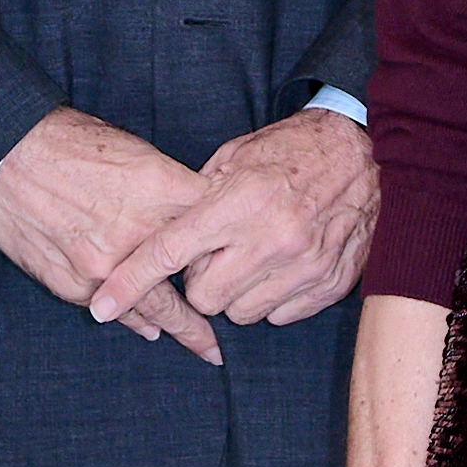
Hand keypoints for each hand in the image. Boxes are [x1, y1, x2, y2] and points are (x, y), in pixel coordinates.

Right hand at [0, 109, 221, 361]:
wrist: (6, 154)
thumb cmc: (71, 145)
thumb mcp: (137, 153)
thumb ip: (172, 189)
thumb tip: (201, 219)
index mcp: (161, 192)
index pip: (216, 231)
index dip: (231, 250)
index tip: (247, 268)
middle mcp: (139, 234)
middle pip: (193, 282)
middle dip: (212, 312)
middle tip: (224, 343)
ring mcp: (107, 265)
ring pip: (156, 309)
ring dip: (180, 328)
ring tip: (200, 345)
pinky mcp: (76, 283)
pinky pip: (115, 311)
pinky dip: (134, 318)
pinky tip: (148, 326)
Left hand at [89, 115, 377, 335]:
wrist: (365, 152)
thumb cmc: (292, 151)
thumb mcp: (235, 159)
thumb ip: (198, 199)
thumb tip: (163, 236)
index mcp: (240, 200)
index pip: (170, 251)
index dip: (131, 281)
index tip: (101, 305)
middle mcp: (272, 236)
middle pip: (205, 297)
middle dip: (201, 283)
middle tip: (217, 256)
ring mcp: (305, 264)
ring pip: (242, 312)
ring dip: (238, 293)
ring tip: (253, 258)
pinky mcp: (329, 282)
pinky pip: (280, 315)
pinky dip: (273, 298)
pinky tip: (282, 267)